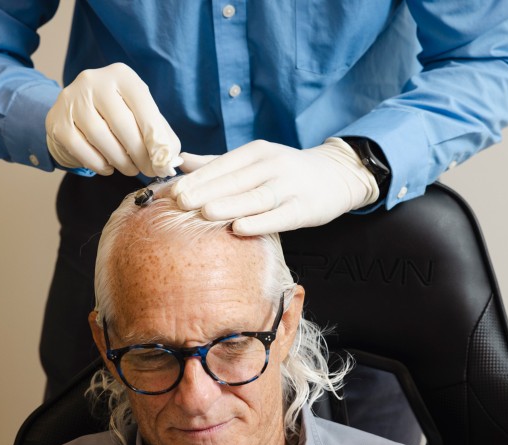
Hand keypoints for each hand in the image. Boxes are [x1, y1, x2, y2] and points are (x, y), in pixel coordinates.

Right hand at [46, 63, 182, 176]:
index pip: (144, 107)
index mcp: (121, 75)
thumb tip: (170, 160)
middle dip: (140, 154)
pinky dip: (100, 165)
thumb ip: (159, 134)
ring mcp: (71, 100)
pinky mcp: (57, 122)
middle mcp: (93, 81)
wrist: (74, 113)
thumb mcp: (140, 115)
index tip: (164, 161)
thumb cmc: (116, 114)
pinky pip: (83, 150)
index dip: (156, 138)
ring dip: (121, 161)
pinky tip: (109, 166)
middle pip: (123, 125)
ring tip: (131, 168)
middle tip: (149, 170)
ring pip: (102, 139)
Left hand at [171, 138, 378, 234]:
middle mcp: (272, 165)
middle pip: (234, 180)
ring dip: (229, 204)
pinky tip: (239, 229)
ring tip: (204, 213)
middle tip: (179, 202)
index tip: (172, 191)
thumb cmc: (285, 172)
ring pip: (255, 197)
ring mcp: (290, 186)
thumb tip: (179, 162)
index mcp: (256, 152)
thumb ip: (217, 163)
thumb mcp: (254, 160)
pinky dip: (259, 222)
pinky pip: (279, 217)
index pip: (221, 165)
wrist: (335, 176)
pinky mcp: (304, 208)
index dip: (196, 179)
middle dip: (206, 191)